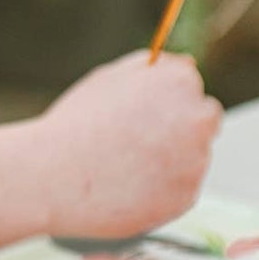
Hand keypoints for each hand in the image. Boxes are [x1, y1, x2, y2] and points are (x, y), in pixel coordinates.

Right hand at [36, 50, 222, 237]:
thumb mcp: (108, 79)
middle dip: (180, 128)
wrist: (54, 176)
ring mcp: (195, 161)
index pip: (192, 86)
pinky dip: (161, 189)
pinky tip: (127, 185)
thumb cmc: (76, 123)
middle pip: (204, 120)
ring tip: (123, 164)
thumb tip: (188, 62)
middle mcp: (196, 119)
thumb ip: (153, 67)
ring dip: (170, 160)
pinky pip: (180, 189)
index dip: (164, 99)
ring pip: (192, 158)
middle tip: (138, 140)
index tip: (139, 112)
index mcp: (178, 82)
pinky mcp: (187, 197)